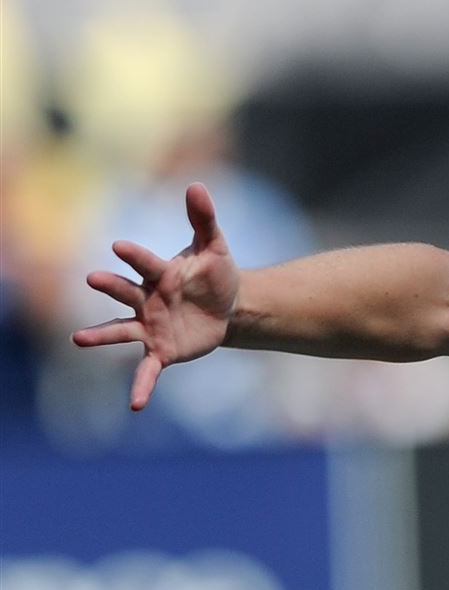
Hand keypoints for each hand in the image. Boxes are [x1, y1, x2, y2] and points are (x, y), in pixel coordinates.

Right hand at [72, 183, 240, 410]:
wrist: (228, 307)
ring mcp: (151, 326)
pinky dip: (141, 386)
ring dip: (101, 336)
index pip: (145, 263)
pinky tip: (134, 405)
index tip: (119, 246)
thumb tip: (197, 185)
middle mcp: (147, 300)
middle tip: (92, 279)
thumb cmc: (215, 274)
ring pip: (122, 331)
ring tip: (78, 340)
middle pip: (125, 293)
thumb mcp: (215, 247)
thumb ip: (204, 219)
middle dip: (111, 287)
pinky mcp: (161, 351)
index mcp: (160, 274)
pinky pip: (147, 370)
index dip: (134, 255)